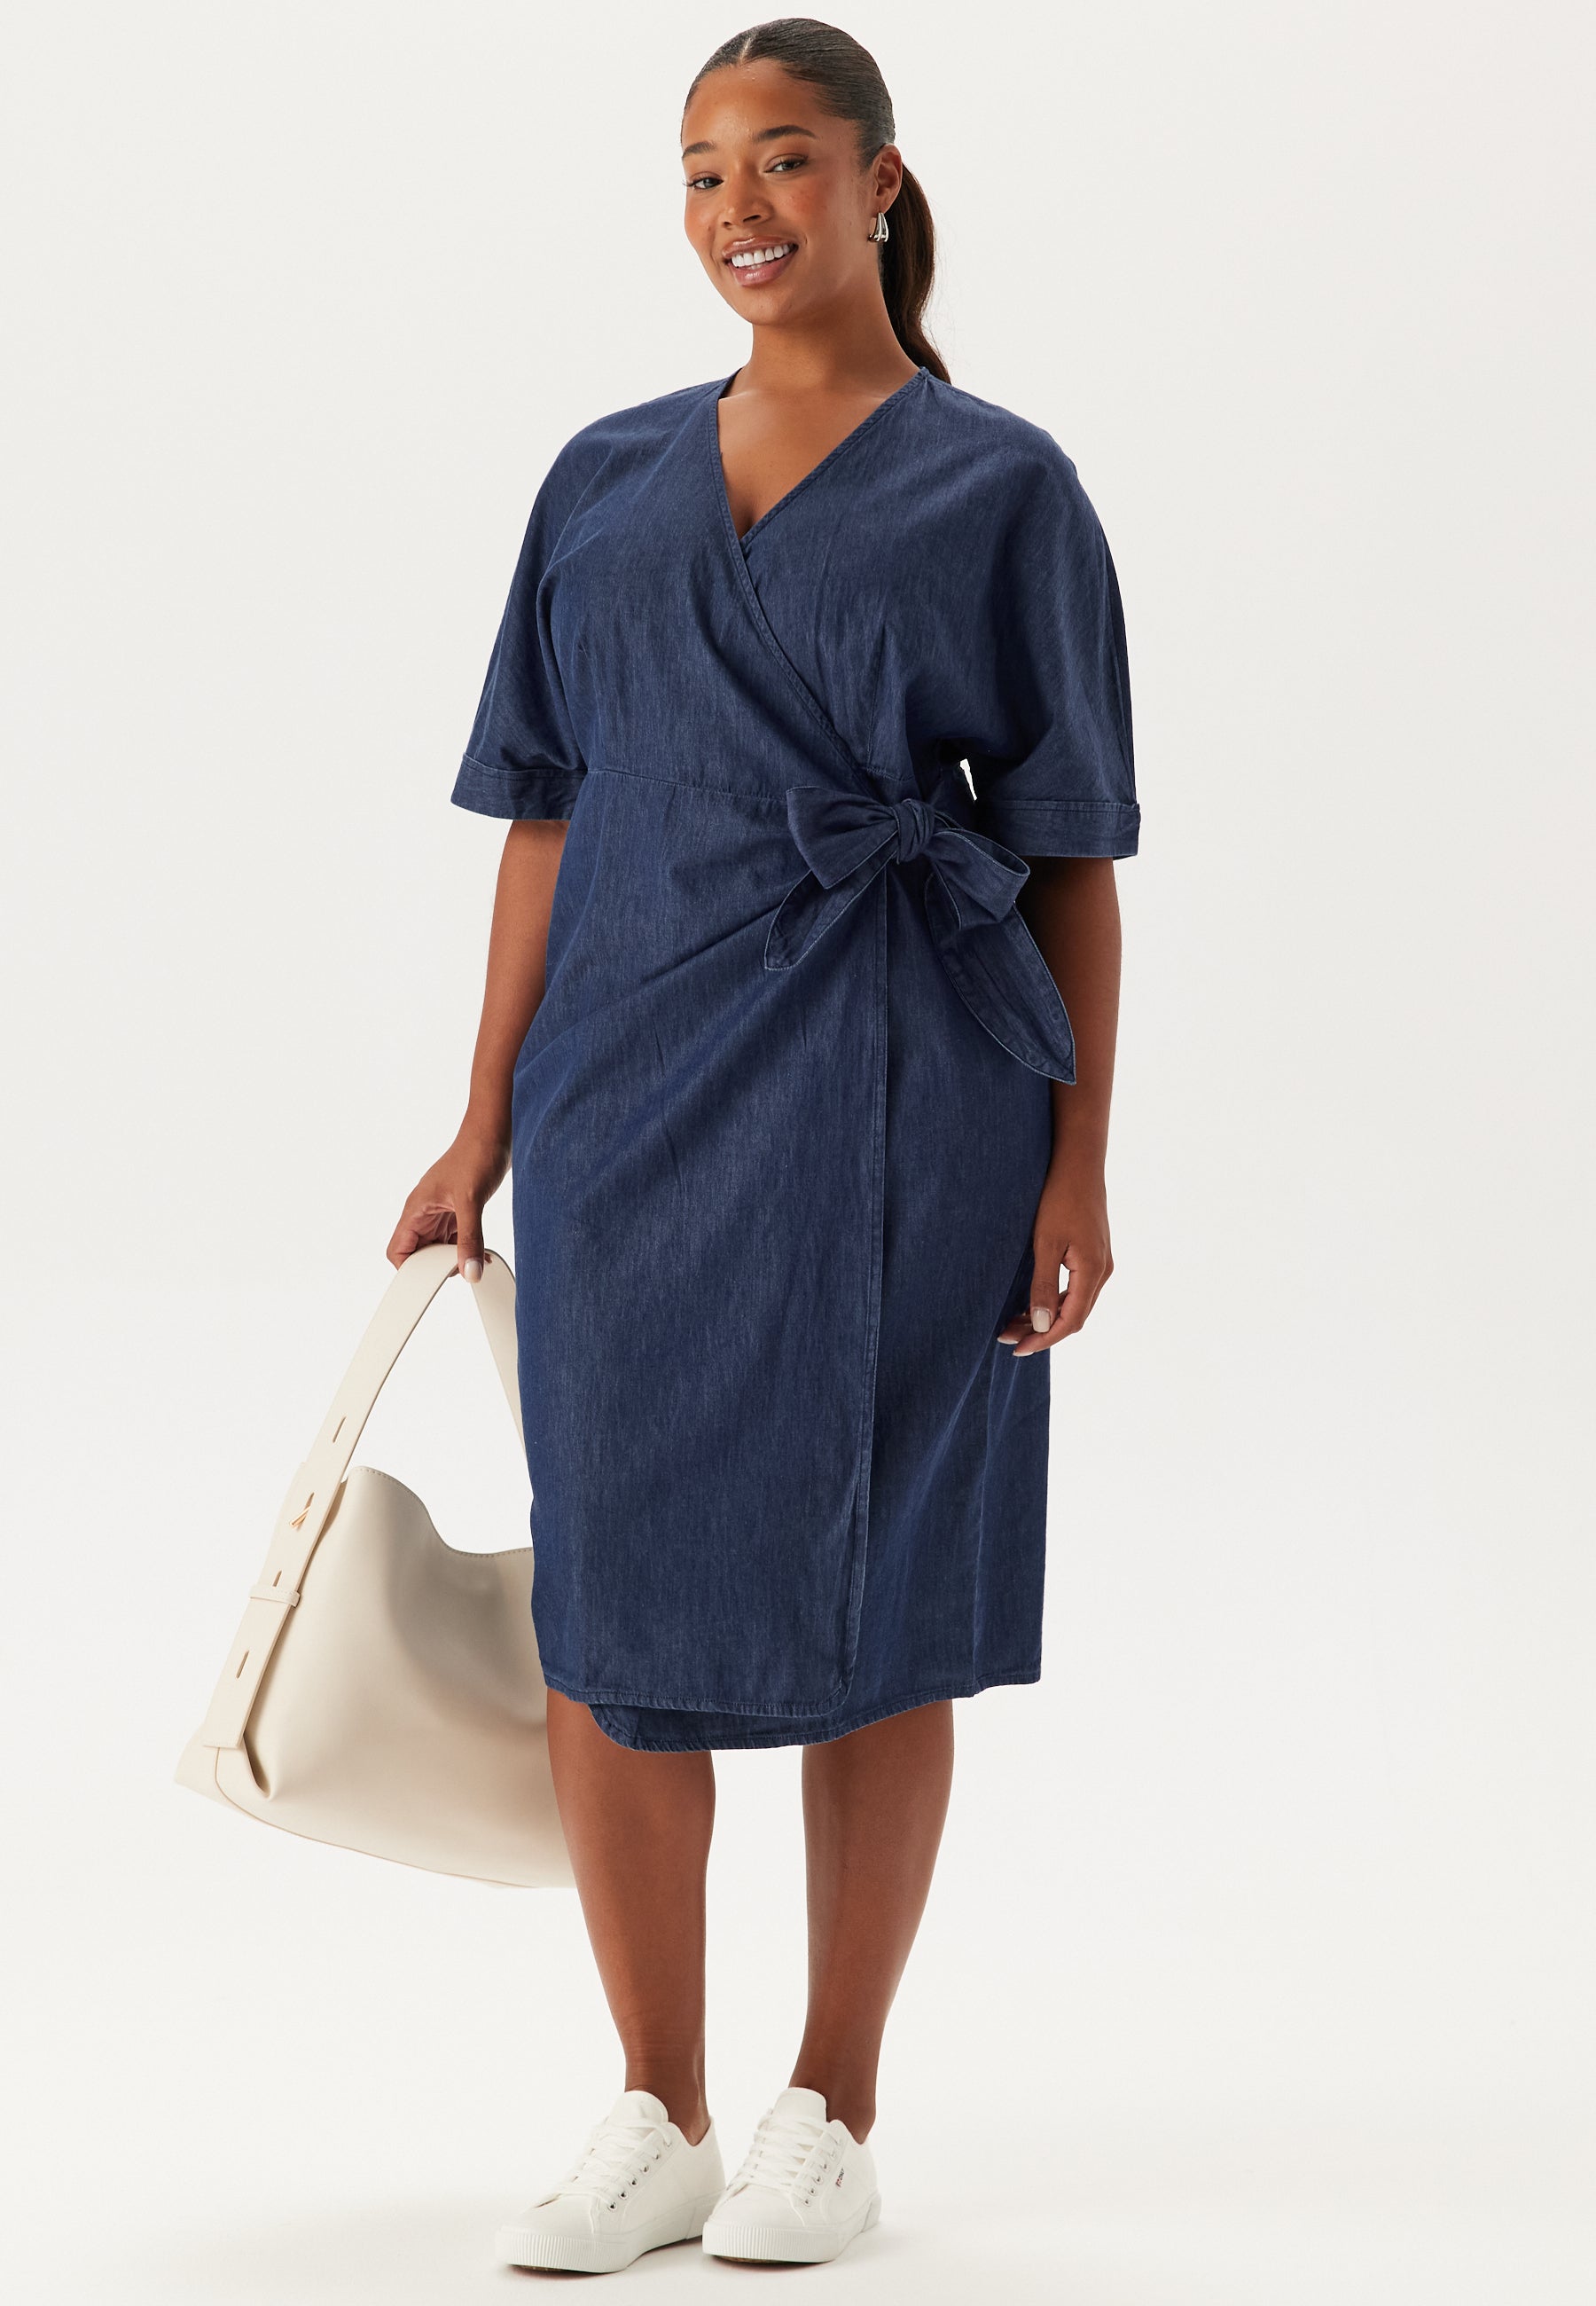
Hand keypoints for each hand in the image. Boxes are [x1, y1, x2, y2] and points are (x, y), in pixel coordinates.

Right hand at [386, 1121, 509, 1278]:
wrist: (492, 1132)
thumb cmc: (475, 1155)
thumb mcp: (471, 1202)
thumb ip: (470, 1239)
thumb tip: (470, 1273)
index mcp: (416, 1209)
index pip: (398, 1250)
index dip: (409, 1270)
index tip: (429, 1283)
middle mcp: (424, 1212)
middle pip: (418, 1252)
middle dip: (435, 1267)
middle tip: (460, 1271)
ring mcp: (440, 1212)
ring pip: (437, 1246)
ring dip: (454, 1258)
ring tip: (475, 1262)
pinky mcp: (456, 1210)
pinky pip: (454, 1237)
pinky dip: (466, 1247)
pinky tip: (482, 1253)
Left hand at [997, 1158, 1113, 1354]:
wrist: (1078, 1164)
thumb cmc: (1059, 1198)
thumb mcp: (1046, 1243)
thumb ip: (1044, 1285)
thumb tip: (1043, 1324)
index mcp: (1093, 1272)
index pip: (1070, 1321)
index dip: (1044, 1339)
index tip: (1017, 1348)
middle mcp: (1102, 1272)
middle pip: (1073, 1317)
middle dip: (1041, 1331)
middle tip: (1007, 1336)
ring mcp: (1100, 1263)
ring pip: (1074, 1304)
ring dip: (1047, 1316)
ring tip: (1014, 1322)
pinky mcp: (1093, 1254)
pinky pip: (1076, 1289)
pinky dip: (1054, 1301)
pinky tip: (1033, 1302)